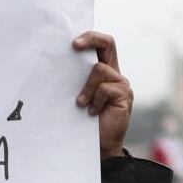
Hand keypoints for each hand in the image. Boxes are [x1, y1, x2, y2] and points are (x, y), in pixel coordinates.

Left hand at [73, 32, 131, 158]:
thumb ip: (76, 80)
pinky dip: (94, 100)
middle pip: (108, 43)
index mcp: (104, 71)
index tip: (72, 42)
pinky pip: (105, 89)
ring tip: (81, 104)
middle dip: (91, 39)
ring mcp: (122, 84)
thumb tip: (57, 64)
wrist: (99, 146)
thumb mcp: (78, 95)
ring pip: (100, 69)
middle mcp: (115, 74)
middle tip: (74, 45)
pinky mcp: (124, 96)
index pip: (102, 44)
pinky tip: (92, 112)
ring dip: (86, 86)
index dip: (90, 37)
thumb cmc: (84, 122)